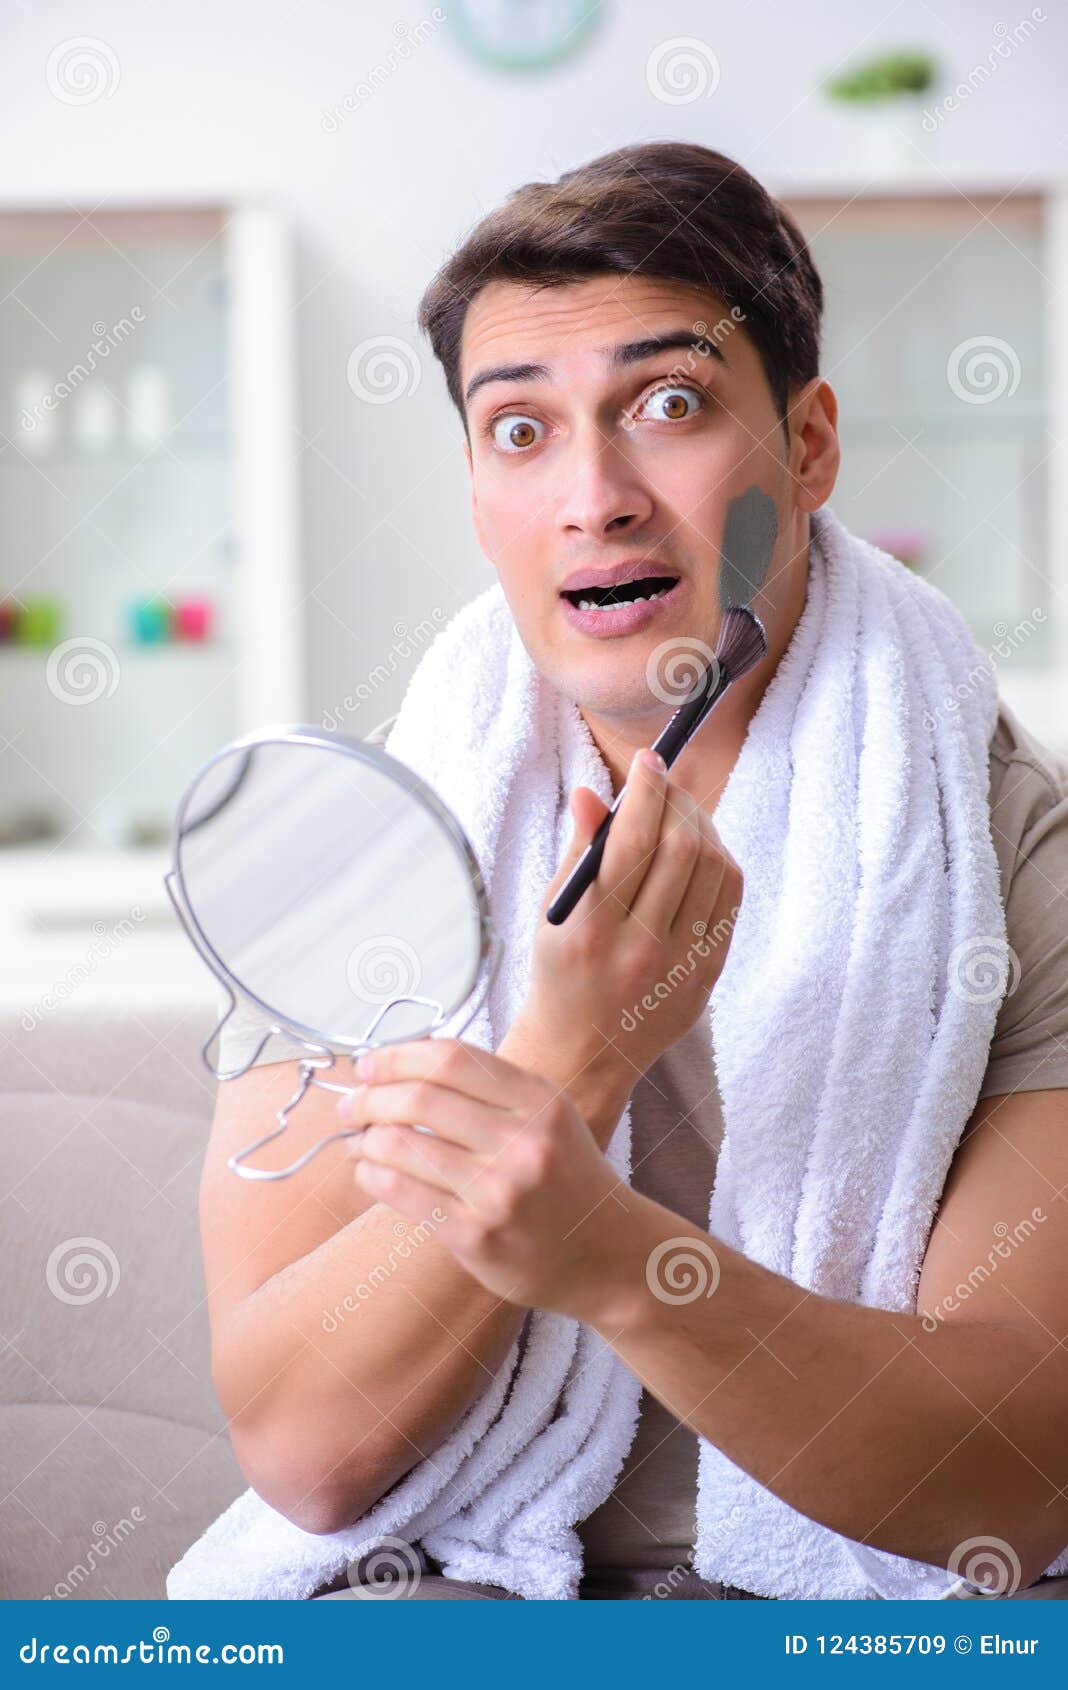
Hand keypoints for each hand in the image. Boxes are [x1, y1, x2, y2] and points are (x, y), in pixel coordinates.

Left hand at [335, 1037, 629, 1318]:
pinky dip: (371, 1177)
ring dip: (364, 1139)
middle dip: (369, 1097)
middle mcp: (523, 1142)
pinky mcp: (476, 1236)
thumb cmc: (566, 1178)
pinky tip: (367, 1172)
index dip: (397, 1057)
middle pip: (420, 1097)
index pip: (450, 1059)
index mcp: (540, 1101)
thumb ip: (490, 1088)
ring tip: (357, 1142)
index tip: (369, 1065)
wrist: (606, 1254)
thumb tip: (403, 1065)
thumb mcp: (548, 1116)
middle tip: (350, 1105)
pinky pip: (402, 1194)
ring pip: (402, 1146)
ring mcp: (499, 1191)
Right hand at [515, 747, 741, 1101]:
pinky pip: (730, 900)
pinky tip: (699, 850)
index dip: (645, 789)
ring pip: (715, 869)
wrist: (583, 1053)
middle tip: (662, 781)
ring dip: (701, 826)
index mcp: (592, 930)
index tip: (647, 760)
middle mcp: (641, 949)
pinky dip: (719, 862)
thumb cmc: (559, 973)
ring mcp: (681, 966)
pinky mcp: (708, 975)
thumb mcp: (553, 914)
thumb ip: (578, 852)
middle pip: (681, 848)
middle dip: (676, 800)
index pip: (630, 841)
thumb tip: (592, 792)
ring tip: (679, 813)